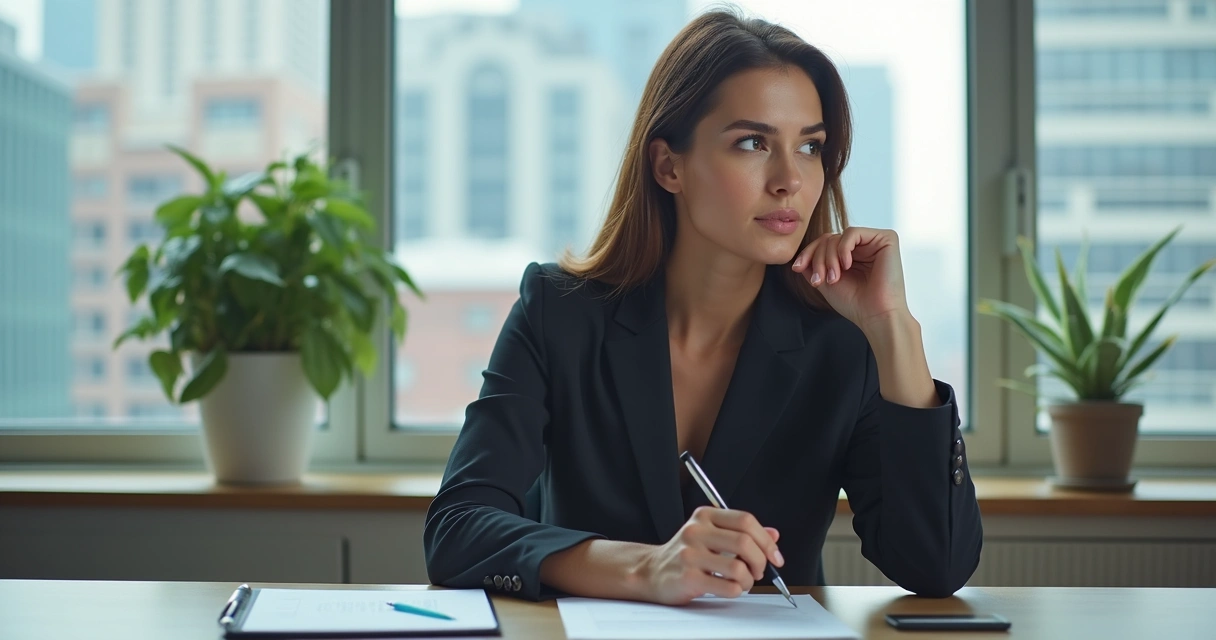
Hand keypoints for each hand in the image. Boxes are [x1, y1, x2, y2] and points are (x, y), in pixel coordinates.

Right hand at [636, 506, 782, 604]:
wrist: (651, 572)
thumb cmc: (685, 555)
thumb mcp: (711, 535)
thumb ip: (741, 533)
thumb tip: (774, 534)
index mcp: (705, 516)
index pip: (746, 521)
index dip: (766, 540)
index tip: (775, 555)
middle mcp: (696, 531)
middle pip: (745, 542)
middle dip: (761, 561)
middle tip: (759, 571)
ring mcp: (691, 554)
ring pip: (739, 568)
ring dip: (749, 580)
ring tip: (743, 582)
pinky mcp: (689, 577)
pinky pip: (728, 587)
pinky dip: (736, 591)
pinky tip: (728, 588)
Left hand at [791, 227, 909, 329]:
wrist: (876, 315)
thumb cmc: (855, 303)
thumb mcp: (825, 282)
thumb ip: (812, 266)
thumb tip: (798, 256)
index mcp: (851, 255)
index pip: (823, 244)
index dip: (808, 253)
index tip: (797, 268)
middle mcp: (863, 246)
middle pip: (828, 239)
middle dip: (818, 259)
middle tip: (819, 280)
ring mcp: (874, 241)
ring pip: (837, 236)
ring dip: (829, 258)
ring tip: (833, 278)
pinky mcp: (886, 239)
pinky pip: (852, 232)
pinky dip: (843, 248)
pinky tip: (847, 265)